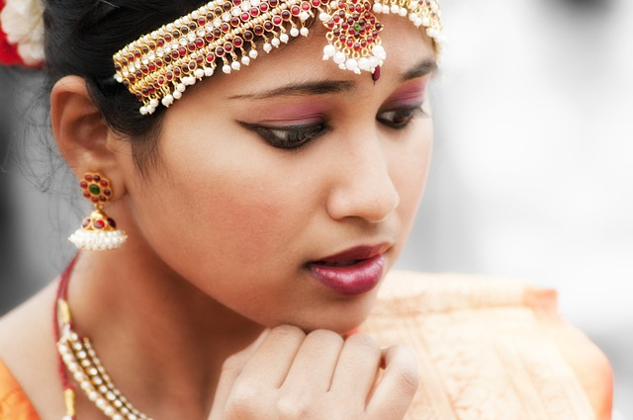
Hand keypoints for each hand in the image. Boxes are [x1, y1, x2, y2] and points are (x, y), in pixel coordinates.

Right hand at [208, 325, 419, 419]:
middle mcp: (292, 409)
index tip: (296, 369)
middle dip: (323, 354)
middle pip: (322, 339)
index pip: (284, 334)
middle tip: (320, 382)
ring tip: (347, 382)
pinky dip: (402, 361)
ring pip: (360, 347)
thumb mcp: (225, 419)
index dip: (293, 347)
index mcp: (247, 402)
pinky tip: (390, 360)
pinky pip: (401, 377)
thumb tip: (291, 332)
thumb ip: (243, 370)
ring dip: (357, 357)